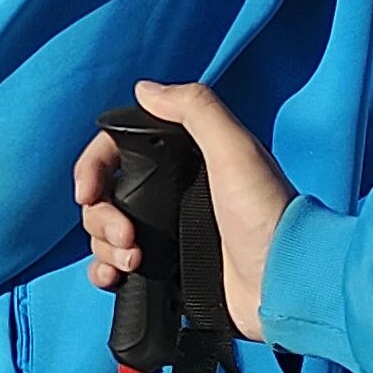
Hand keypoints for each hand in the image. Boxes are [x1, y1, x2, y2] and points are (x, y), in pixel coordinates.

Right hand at [72, 82, 293, 340]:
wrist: (285, 284)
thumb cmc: (268, 215)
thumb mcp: (236, 150)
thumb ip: (196, 109)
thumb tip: (145, 89)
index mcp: (184, 163)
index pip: (118, 154)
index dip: (93, 168)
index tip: (87, 192)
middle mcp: (171, 196)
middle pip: (105, 198)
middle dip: (100, 218)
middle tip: (125, 237)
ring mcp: (167, 236)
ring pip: (105, 234)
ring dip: (104, 248)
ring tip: (131, 261)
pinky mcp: (167, 272)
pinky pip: (116, 268)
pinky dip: (106, 272)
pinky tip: (115, 278)